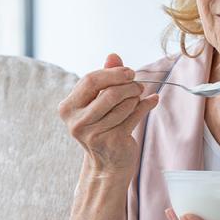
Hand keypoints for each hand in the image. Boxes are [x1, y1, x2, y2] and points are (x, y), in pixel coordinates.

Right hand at [58, 53, 158, 178]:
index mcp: (68, 108)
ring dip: (136, 98)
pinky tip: (152, 101)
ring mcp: (94, 134)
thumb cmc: (102, 125)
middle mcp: (76, 122)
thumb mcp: (98, 100)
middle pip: (110, 92)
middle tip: (138, 85)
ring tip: (138, 98)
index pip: (90, 81)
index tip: (129, 72)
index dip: (113, 73)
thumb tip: (113, 55)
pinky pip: (135, 115)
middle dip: (129, 86)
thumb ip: (105, 77)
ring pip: (124, 104)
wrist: (107, 164)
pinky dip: (146, 105)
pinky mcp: (113, 141)